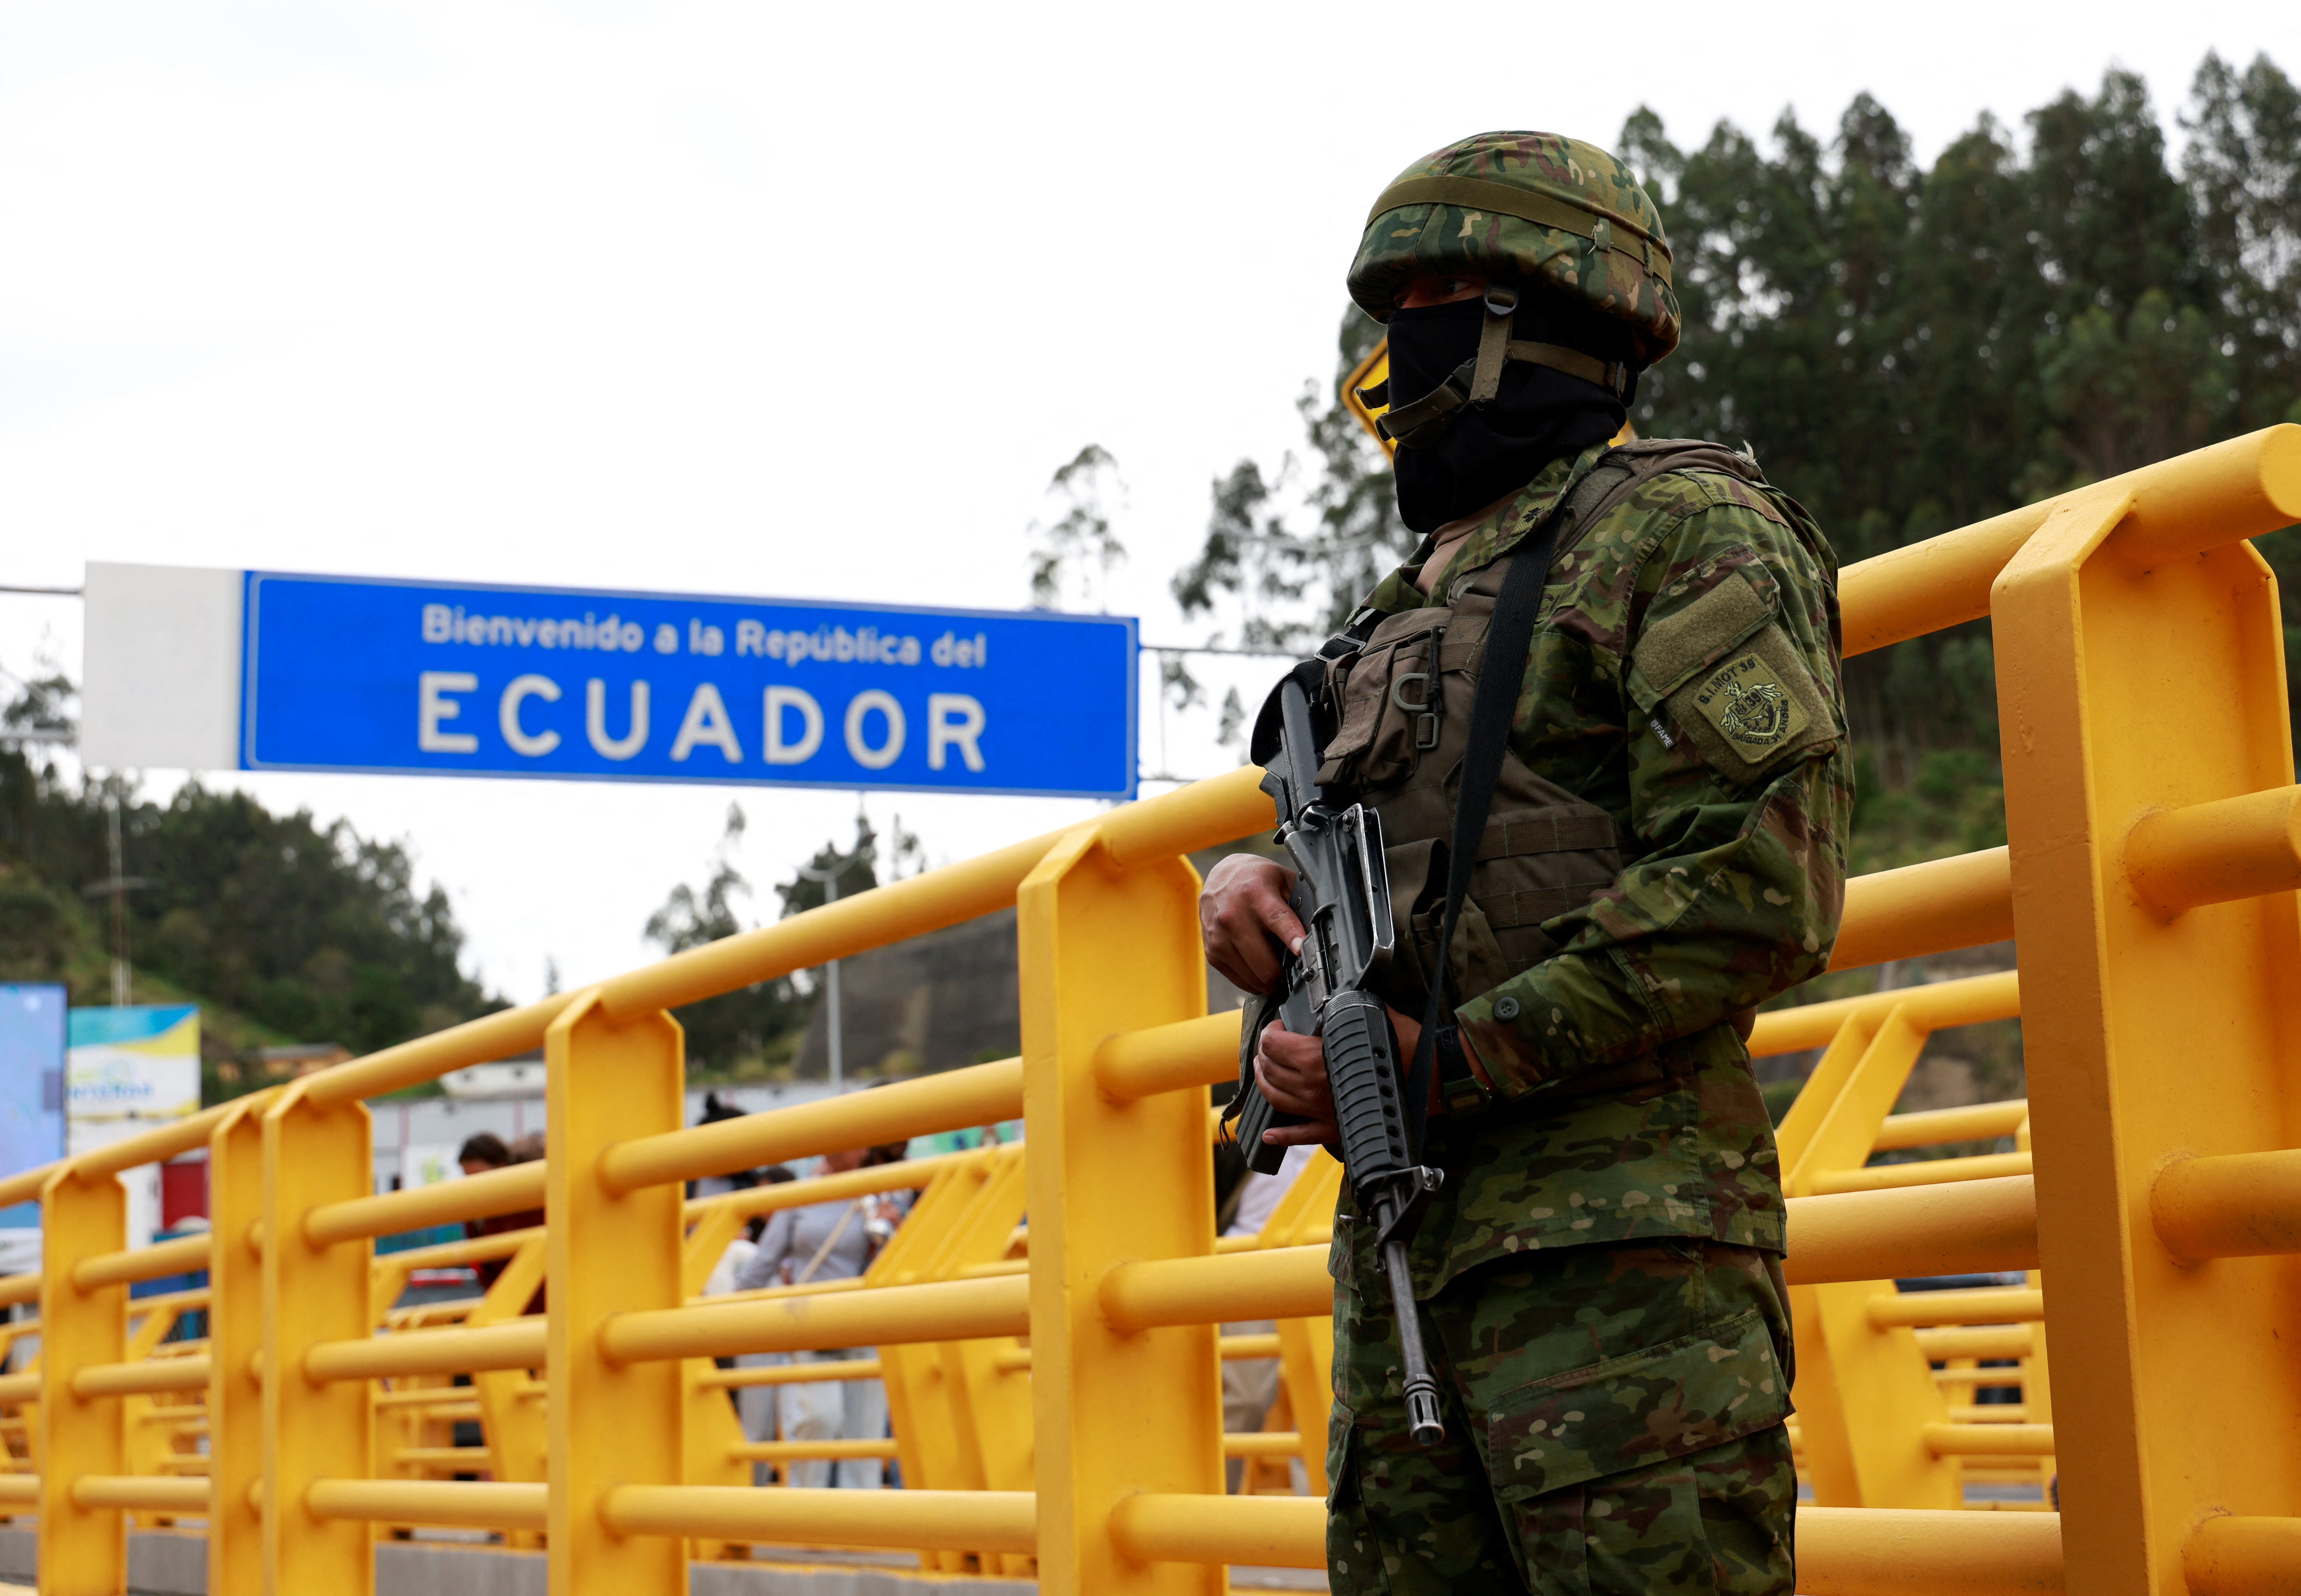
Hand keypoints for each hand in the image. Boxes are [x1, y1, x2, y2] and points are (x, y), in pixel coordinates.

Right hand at [1199, 854, 1305, 995]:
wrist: (1218, 876)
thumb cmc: (1254, 879)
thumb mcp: (1280, 878)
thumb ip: (1299, 900)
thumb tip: (1319, 927)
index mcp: (1254, 893)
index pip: (1276, 919)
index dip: (1291, 936)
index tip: (1302, 950)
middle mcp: (1233, 915)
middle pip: (1263, 961)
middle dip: (1283, 974)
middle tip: (1293, 973)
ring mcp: (1219, 936)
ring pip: (1252, 975)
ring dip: (1268, 981)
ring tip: (1276, 972)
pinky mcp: (1212, 950)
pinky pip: (1237, 978)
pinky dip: (1252, 981)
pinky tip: (1259, 972)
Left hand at [1250, 1005, 1428, 1149]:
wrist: (1435, 1079)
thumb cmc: (1407, 1047)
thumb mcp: (1371, 1015)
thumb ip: (1343, 1010)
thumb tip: (1330, 1000)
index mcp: (1317, 1059)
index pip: (1275, 1045)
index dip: (1271, 1032)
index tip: (1278, 1026)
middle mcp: (1314, 1088)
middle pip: (1270, 1071)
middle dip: (1263, 1055)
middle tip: (1268, 1045)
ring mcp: (1323, 1111)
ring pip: (1277, 1099)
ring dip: (1263, 1084)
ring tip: (1263, 1071)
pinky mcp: (1336, 1128)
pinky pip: (1302, 1136)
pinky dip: (1283, 1135)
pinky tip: (1269, 1133)